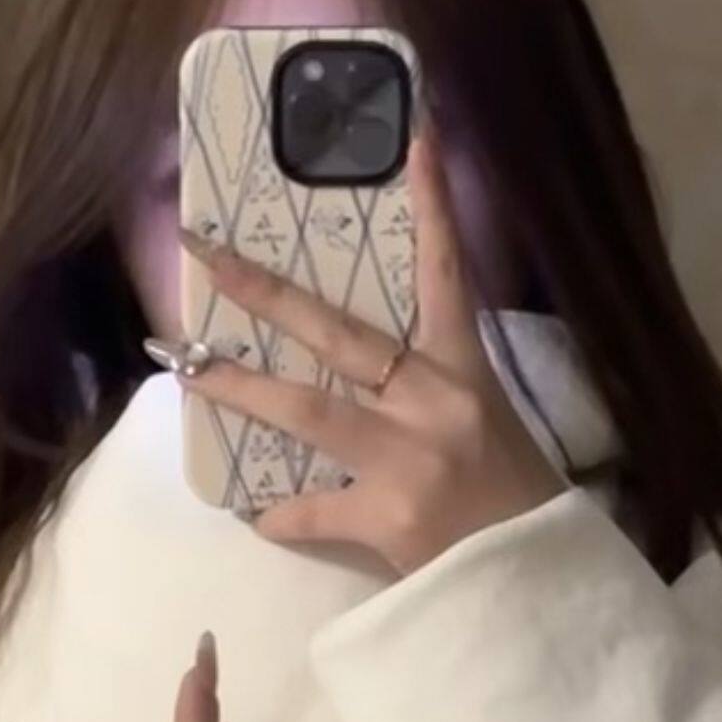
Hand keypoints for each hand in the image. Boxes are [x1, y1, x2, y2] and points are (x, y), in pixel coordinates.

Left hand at [176, 112, 566, 576]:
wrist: (538, 587)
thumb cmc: (516, 504)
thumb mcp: (488, 426)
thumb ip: (433, 392)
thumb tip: (371, 371)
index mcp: (466, 372)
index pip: (446, 272)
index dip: (432, 204)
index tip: (414, 134)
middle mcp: (433, 403)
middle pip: (337, 332)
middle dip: (265, 291)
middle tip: (206, 252)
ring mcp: (407, 459)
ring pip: (305, 409)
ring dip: (238, 385)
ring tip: (183, 364)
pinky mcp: (385, 517)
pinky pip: (311, 510)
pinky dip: (283, 515)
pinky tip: (260, 517)